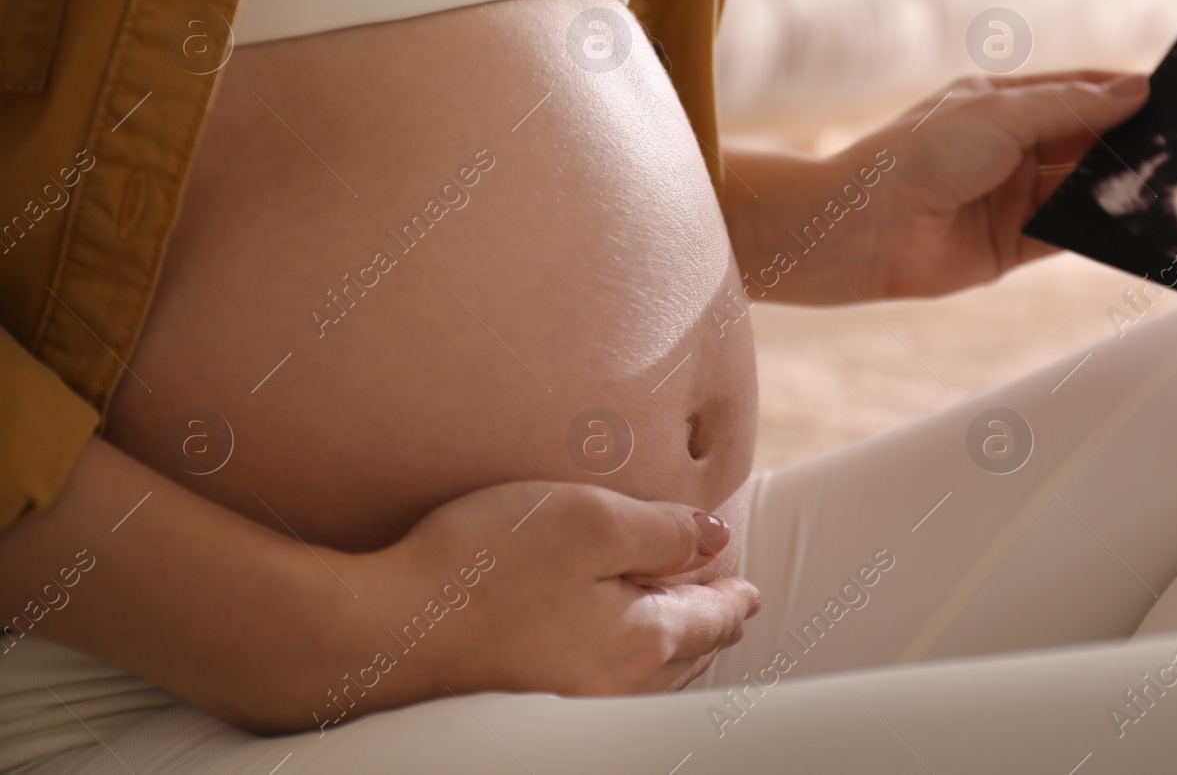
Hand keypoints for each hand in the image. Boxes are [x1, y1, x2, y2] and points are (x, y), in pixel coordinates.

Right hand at [368, 480, 760, 698]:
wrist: (380, 634)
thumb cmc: (484, 567)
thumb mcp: (587, 522)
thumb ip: (662, 532)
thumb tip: (716, 538)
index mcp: (641, 640)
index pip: (711, 620)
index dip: (734, 597)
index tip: (749, 591)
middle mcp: (613, 684)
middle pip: (683, 656)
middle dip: (707, 626)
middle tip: (725, 606)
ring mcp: (565, 701)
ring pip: (642, 675)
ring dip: (668, 646)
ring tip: (676, 623)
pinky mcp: (520, 700)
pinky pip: (600, 681)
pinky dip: (623, 658)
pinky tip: (601, 640)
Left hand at [723, 71, 1148, 302]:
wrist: (861, 229)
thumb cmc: (917, 155)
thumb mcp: (1001, 116)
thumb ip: (1073, 107)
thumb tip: (1139, 88)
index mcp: (1003, 103)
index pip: (1080, 91)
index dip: (1126, 92)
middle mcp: (1011, 148)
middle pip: (1089, 142)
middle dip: (1134, 142)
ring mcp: (1014, 196)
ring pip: (1085, 189)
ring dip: (1124, 186)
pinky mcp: (1013, 245)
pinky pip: (1071, 233)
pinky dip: (1105, 229)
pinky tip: (1143, 223)